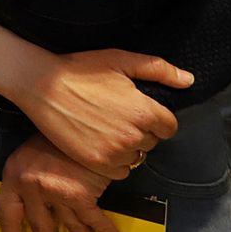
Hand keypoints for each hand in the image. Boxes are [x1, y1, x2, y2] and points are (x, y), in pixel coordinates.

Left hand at [0, 135, 118, 231]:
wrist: (75, 114)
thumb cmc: (54, 134)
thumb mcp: (32, 155)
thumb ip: (32, 183)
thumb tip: (43, 213)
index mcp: (13, 177)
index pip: (8, 218)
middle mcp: (30, 187)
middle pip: (41, 230)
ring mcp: (53, 192)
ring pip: (71, 230)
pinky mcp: (78, 194)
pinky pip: (93, 220)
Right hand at [17, 49, 187, 178]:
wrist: (42, 85)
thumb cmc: (80, 70)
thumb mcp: (120, 60)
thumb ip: (159, 69)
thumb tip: (188, 80)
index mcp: (144, 111)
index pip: (169, 127)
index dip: (155, 118)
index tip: (137, 111)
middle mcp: (134, 136)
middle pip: (152, 142)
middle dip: (139, 130)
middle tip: (115, 115)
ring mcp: (115, 152)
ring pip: (136, 157)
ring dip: (126, 147)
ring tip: (104, 128)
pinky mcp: (97, 163)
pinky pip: (120, 171)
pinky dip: (113, 160)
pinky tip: (97, 142)